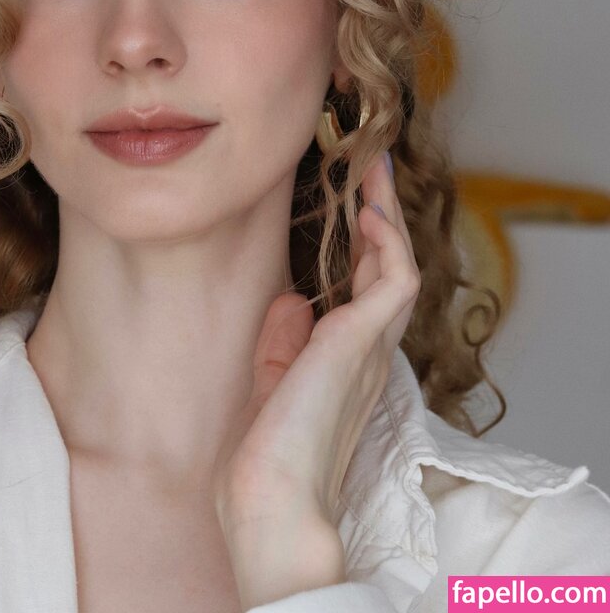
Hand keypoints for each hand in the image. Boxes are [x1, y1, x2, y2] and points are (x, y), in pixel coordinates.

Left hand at [214, 151, 420, 599]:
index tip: (354, 205)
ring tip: (371, 170)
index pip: (366, 288)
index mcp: (349, 360)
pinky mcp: (366, 340)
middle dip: (381, 215)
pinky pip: (395, 277)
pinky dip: (387, 240)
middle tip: (369, 168)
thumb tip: (290, 302)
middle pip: (389, 266)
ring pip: (398, 263)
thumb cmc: (267, 454)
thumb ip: (284, 342)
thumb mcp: (272, 380)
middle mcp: (370, 350)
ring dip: (387, 213)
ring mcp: (374, 345)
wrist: (271, 499)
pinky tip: (368, 211)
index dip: (365, 244)